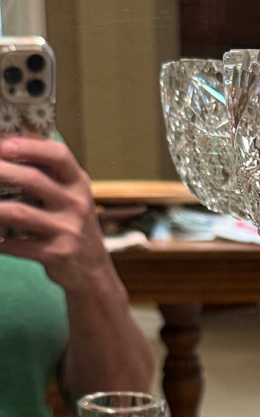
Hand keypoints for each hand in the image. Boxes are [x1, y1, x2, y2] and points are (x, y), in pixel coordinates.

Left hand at [0, 137, 111, 295]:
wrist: (93, 272)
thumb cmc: (73, 226)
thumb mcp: (71, 197)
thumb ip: (49, 174)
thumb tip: (9, 144)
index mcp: (78, 184)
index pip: (59, 155)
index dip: (30, 147)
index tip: (4, 145)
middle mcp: (76, 205)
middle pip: (33, 180)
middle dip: (0, 171)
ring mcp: (67, 231)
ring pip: (19, 213)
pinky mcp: (56, 254)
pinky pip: (17, 245)